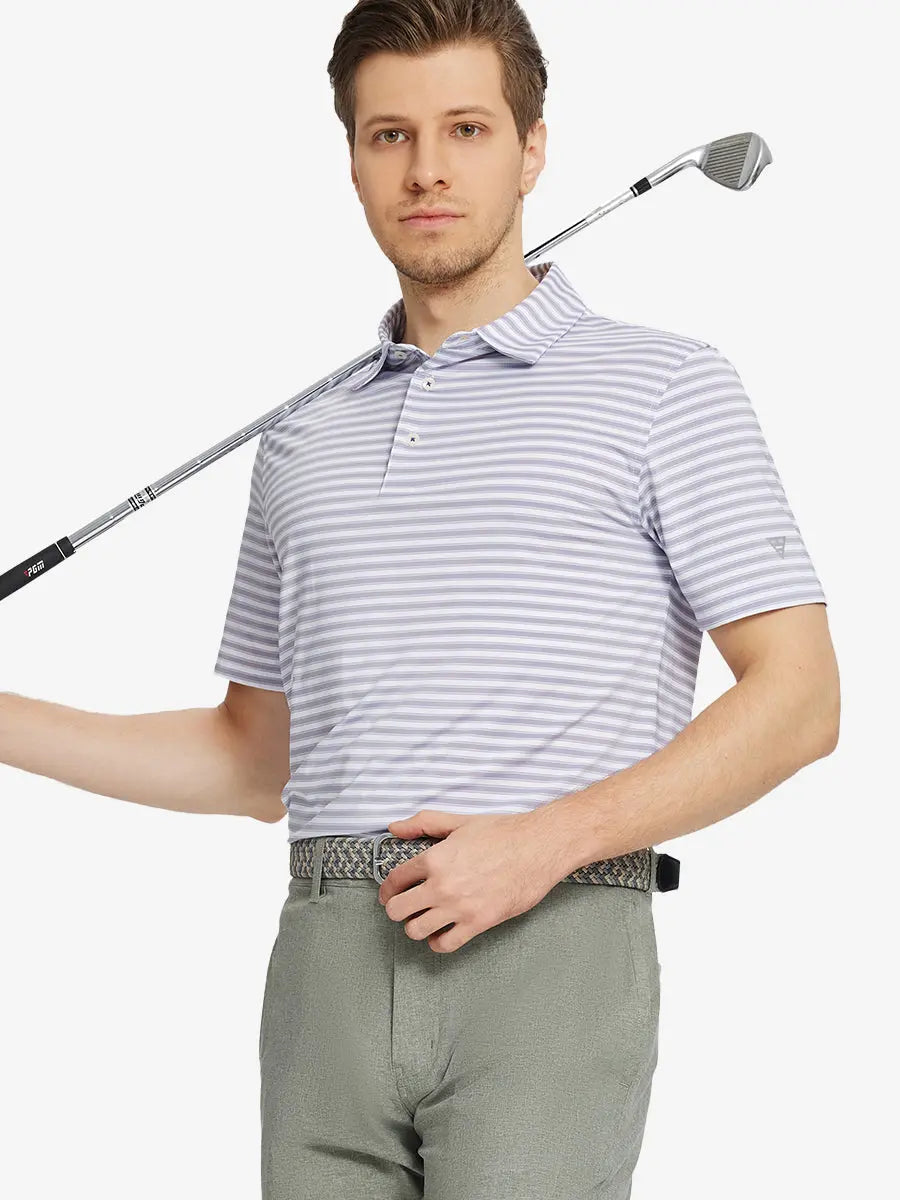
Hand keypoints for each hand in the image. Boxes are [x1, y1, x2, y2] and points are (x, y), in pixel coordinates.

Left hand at [377, 809, 568, 952]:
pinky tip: (442, 932)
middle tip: (403, 906)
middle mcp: (441, 885)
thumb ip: (424, 823)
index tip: (389, 893)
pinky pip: (445, 944)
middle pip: (398, 910)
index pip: (394, 880)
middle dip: (396, 909)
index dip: (387, 888)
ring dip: (415, 926)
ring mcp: (459, 907)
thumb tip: (395, 827)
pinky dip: (438, 942)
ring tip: (423, 919)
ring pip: (416, 930)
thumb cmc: (502, 833)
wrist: (538, 847)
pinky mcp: (478, 923)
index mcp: (434, 858)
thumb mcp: (459, 822)